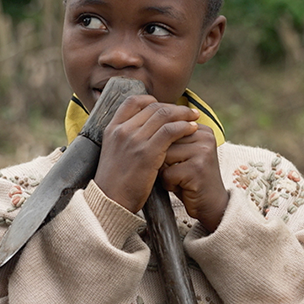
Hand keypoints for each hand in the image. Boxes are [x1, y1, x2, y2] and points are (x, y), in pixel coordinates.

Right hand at [94, 95, 200, 212]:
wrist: (109, 202)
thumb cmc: (115, 183)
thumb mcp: (114, 154)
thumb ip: (126, 140)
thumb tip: (145, 131)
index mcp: (112, 129)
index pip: (132, 102)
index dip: (152, 101)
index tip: (165, 107)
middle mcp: (122, 130)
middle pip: (152, 107)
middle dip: (173, 107)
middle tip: (188, 112)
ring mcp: (134, 140)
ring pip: (163, 115)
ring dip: (182, 114)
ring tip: (194, 118)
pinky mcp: (146, 153)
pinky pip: (170, 131)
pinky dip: (183, 126)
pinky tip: (191, 129)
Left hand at [159, 124, 227, 231]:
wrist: (211, 205)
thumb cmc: (190, 178)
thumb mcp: (182, 154)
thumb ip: (170, 139)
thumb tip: (145, 129)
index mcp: (201, 129)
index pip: (167, 129)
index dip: (164, 148)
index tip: (179, 160)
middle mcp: (205, 137)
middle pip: (164, 141)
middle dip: (163, 159)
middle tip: (179, 171)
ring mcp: (203, 152)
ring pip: (163, 156)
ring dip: (165, 171)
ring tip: (180, 178)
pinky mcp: (197, 169)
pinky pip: (167, 173)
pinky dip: (169, 183)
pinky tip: (182, 187)